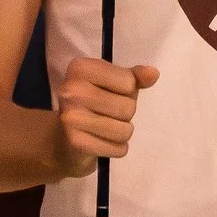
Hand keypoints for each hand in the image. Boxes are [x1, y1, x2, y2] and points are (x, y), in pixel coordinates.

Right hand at [49, 57, 159, 177]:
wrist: (64, 136)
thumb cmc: (95, 102)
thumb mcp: (114, 83)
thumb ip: (135, 77)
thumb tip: (153, 74)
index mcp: (81, 68)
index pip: (129, 82)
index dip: (128, 90)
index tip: (111, 92)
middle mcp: (71, 90)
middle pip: (128, 107)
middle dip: (126, 113)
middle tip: (109, 113)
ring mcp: (71, 117)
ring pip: (125, 130)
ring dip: (123, 132)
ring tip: (108, 128)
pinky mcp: (76, 142)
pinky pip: (118, 148)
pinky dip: (117, 148)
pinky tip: (103, 141)